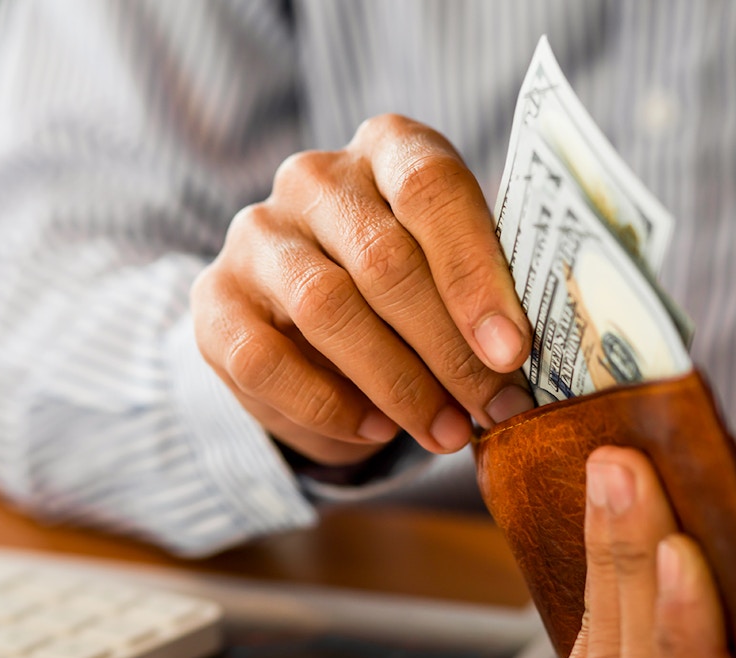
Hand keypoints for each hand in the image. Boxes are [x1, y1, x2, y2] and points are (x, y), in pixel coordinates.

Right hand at [191, 114, 533, 465]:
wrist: (304, 320)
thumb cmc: (405, 289)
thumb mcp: (451, 270)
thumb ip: (484, 292)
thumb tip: (521, 361)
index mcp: (387, 148)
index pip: (430, 188)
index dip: (475, 273)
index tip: (512, 350)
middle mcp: (313, 177)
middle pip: (384, 258)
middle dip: (449, 349)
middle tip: (494, 408)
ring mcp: (256, 235)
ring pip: (327, 309)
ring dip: (398, 384)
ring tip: (447, 431)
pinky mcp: (214, 300)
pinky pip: (266, 360)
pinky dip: (328, 405)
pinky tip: (376, 430)